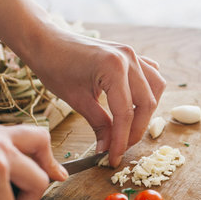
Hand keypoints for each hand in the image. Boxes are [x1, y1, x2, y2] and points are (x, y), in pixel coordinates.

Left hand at [26, 27, 166, 166]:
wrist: (45, 41)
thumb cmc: (54, 66)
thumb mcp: (76, 100)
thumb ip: (99, 124)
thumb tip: (108, 148)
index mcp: (113, 68)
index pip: (125, 113)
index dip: (121, 140)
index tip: (114, 158)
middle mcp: (129, 59)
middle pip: (146, 104)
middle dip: (135, 130)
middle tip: (121, 148)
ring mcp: (132, 54)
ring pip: (155, 89)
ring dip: (146, 112)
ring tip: (130, 128)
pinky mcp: (131, 55)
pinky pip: (150, 75)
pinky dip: (148, 91)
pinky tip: (137, 104)